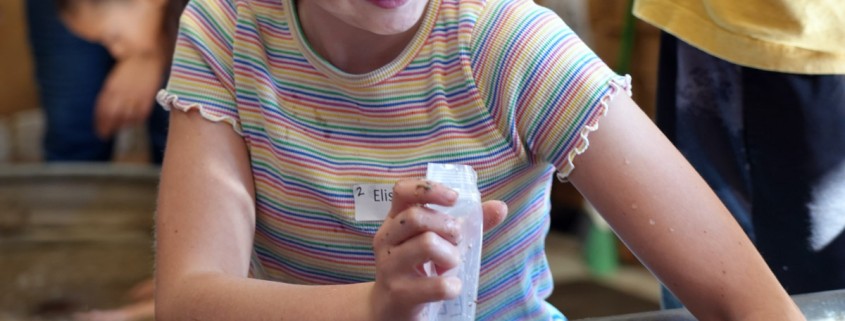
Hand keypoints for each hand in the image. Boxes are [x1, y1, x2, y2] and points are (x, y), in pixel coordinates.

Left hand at [94, 55, 164, 138]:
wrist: (144, 55)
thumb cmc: (128, 66)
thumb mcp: (115, 79)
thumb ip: (111, 93)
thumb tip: (106, 107)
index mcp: (111, 88)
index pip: (103, 110)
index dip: (100, 122)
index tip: (98, 131)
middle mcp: (122, 94)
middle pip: (113, 116)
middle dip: (108, 127)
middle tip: (104, 135)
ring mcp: (136, 96)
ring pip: (127, 117)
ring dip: (121, 125)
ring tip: (118, 129)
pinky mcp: (147, 97)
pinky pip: (141, 113)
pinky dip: (136, 120)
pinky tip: (132, 121)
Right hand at [370, 178, 506, 320]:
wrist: (388, 310)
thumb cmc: (416, 269)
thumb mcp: (436, 242)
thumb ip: (466, 224)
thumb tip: (499, 206)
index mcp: (394, 221)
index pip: (402, 192)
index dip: (429, 189)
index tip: (454, 198)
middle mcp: (387, 239)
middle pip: (416, 217)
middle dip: (448, 226)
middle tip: (456, 241)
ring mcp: (390, 266)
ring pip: (426, 244)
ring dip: (451, 255)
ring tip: (451, 265)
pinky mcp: (399, 293)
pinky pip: (436, 284)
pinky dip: (452, 286)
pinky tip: (452, 287)